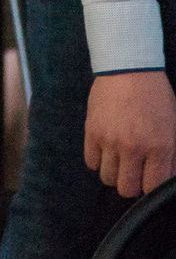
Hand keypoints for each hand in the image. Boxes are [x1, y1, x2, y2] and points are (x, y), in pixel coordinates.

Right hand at [89, 71, 175, 197]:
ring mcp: (109, 140)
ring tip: (120, 162)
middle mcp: (133, 148)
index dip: (150, 188)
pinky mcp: (91, 131)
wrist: (129, 70)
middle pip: (126, 188)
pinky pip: (91, 161)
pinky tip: (106, 152)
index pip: (152, 188)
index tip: (149, 181)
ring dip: (115, 174)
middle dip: (132, 185)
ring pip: (107, 178)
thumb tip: (167, 177)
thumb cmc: (156, 97)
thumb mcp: (174, 127)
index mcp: (159, 147)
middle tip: (134, 174)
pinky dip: (99, 161)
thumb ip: (172, 156)